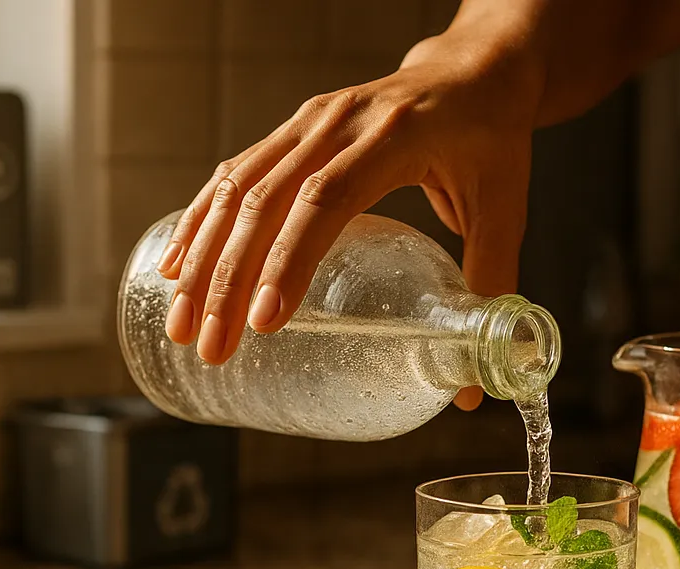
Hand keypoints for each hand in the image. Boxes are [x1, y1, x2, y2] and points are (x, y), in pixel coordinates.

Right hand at [156, 23, 542, 382]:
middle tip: (210, 346)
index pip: (329, 199)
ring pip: (238, 188)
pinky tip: (174, 267)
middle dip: (228, 278)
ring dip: (201, 258)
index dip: (291, 259)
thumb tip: (471, 388)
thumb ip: (489, 288)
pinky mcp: (292, 130)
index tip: (265, 321)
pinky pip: (232, 174)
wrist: (473, 68)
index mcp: (394, 136)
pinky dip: (199, 221)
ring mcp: (308, 121)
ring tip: (181, 323)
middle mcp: (340, 122)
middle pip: (267, 199)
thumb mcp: (504, 208)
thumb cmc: (491, 137)